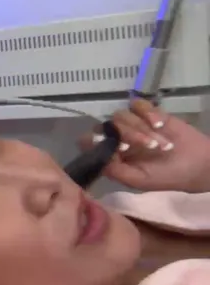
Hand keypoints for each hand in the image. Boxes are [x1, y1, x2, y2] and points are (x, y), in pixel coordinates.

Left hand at [79, 99, 209, 192]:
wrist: (196, 165)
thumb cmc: (165, 176)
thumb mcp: (138, 180)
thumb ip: (115, 170)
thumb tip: (97, 155)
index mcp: (110, 154)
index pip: (88, 141)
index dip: (97, 141)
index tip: (117, 147)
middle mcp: (116, 137)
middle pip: (106, 125)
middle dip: (128, 135)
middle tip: (149, 147)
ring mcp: (131, 123)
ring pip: (121, 115)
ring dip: (141, 128)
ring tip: (161, 143)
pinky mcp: (147, 112)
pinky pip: (137, 104)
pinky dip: (148, 113)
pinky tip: (160, 124)